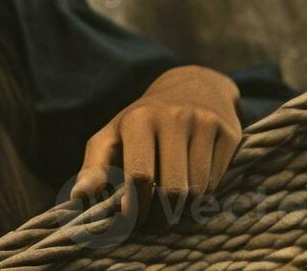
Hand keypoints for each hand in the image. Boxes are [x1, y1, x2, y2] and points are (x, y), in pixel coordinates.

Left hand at [68, 65, 241, 225]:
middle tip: (153, 219)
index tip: (130, 219)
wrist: (192, 86)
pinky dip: (203, 195)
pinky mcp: (229, 132)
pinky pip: (217, 182)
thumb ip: (94, 166)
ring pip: (198, 191)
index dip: (135, 205)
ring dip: (183, 208)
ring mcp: (204, 123)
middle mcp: (173, 117)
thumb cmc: (143, 121)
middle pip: (173, 189)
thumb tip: (77, 197)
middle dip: (161, 214)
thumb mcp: (113, 135)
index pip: (139, 175)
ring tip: (171, 204)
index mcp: (139, 119)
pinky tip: (193, 184)